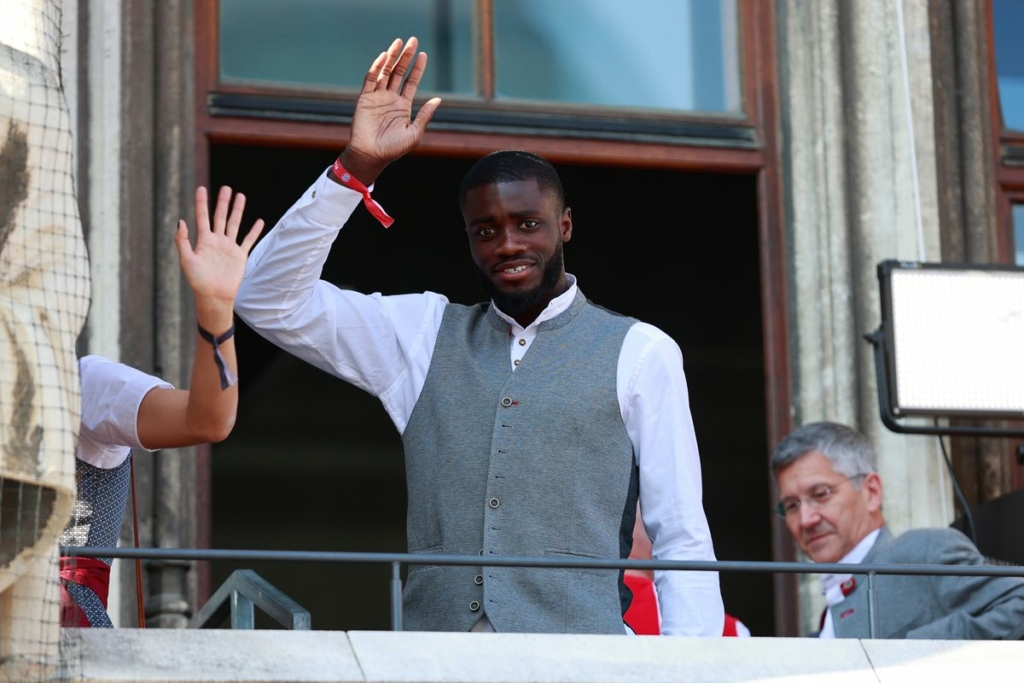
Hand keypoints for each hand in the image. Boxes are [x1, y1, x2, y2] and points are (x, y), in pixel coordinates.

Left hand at [175, 186, 264, 310]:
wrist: (214, 296)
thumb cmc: (198, 281)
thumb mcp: (186, 260)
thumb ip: (182, 241)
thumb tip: (181, 221)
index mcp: (203, 240)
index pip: (202, 217)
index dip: (201, 203)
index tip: (202, 188)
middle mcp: (217, 241)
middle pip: (220, 216)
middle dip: (223, 202)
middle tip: (226, 188)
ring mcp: (229, 247)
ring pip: (235, 224)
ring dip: (238, 210)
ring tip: (241, 196)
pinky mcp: (240, 256)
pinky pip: (248, 240)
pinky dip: (254, 231)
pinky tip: (260, 221)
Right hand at [339, 36, 442, 184]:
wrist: (372, 155)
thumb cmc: (394, 149)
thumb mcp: (415, 133)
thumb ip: (425, 115)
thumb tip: (438, 99)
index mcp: (403, 106)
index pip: (411, 81)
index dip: (417, 68)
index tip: (424, 54)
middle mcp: (390, 98)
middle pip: (399, 72)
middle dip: (406, 56)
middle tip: (413, 41)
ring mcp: (377, 97)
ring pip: (385, 71)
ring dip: (392, 57)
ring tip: (399, 42)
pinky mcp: (365, 98)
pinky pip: (371, 79)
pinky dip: (377, 67)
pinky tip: (385, 57)